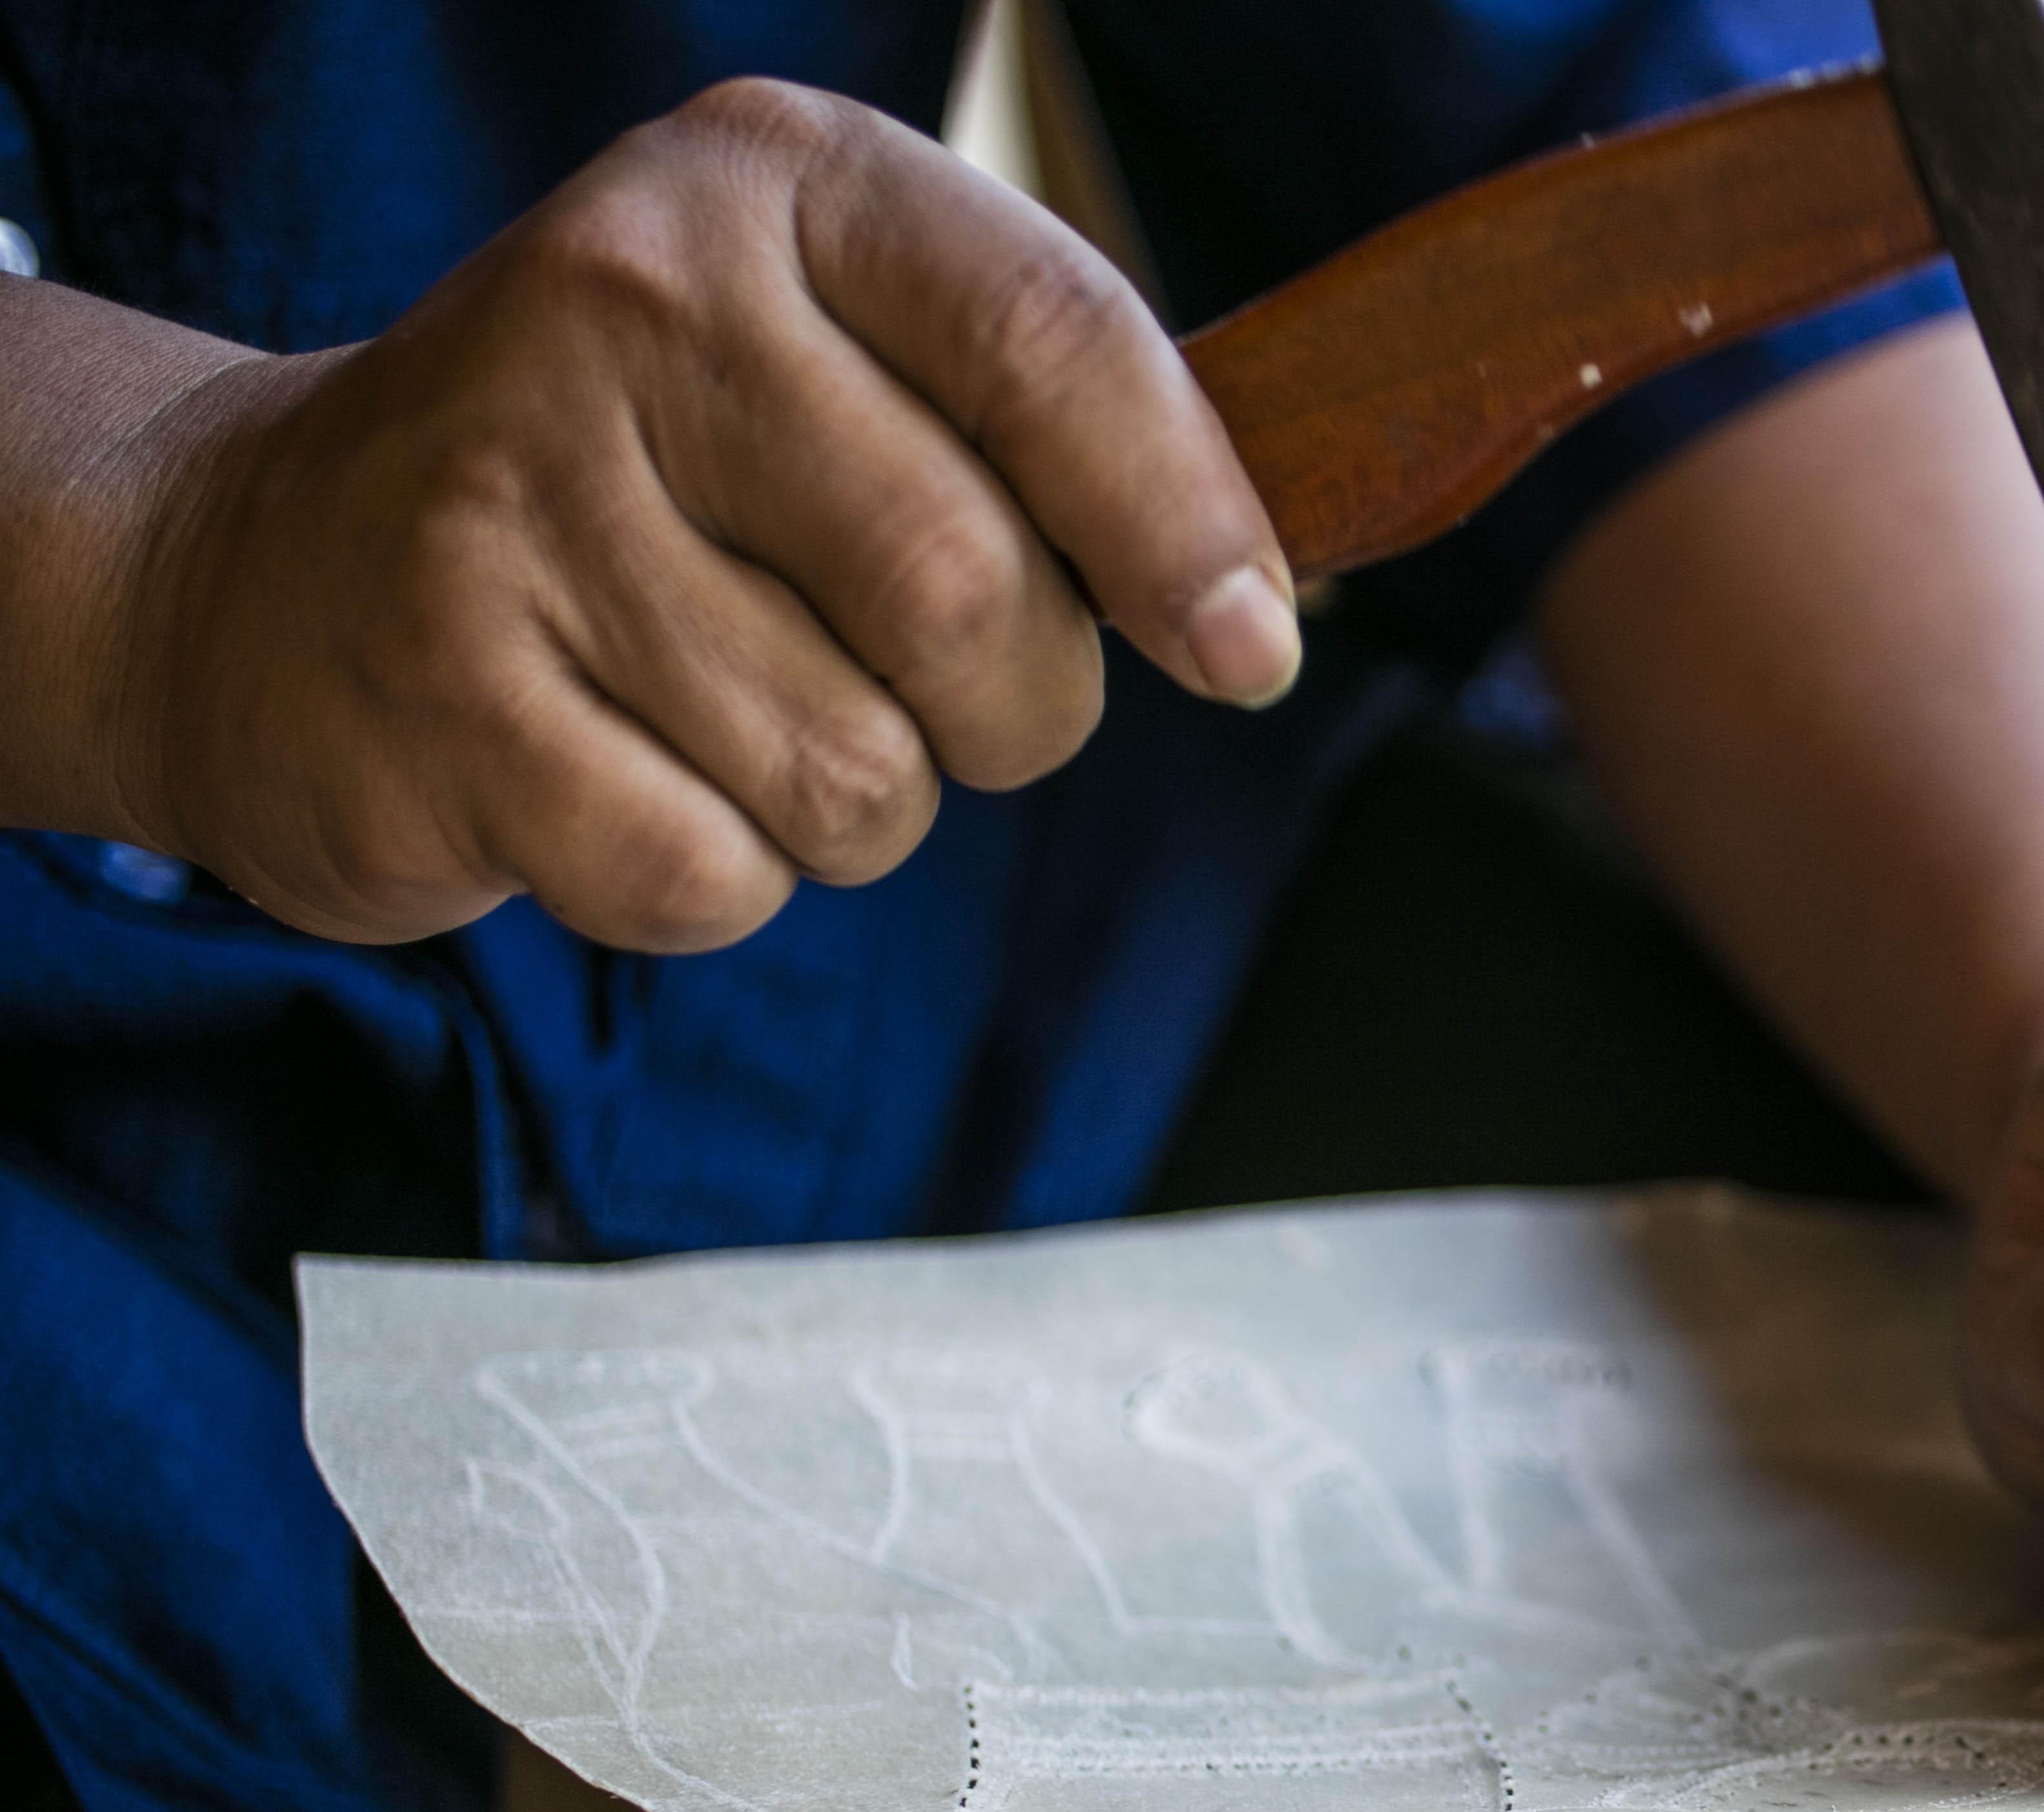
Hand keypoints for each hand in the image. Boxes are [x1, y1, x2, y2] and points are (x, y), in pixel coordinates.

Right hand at [79, 80, 1298, 948]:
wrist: (265, 569)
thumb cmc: (647, 487)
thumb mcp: (847, 373)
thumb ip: (1055, 441)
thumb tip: (1259, 604)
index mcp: (772, 184)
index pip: (1060, 344)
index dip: (1190, 526)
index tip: (1249, 646)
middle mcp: (627, 297)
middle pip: (977, 600)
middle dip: (1004, 708)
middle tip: (903, 681)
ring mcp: (510, 493)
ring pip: (858, 775)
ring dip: (845, 805)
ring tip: (709, 704)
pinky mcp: (439, 690)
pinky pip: (714, 876)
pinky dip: (709, 876)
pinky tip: (611, 772)